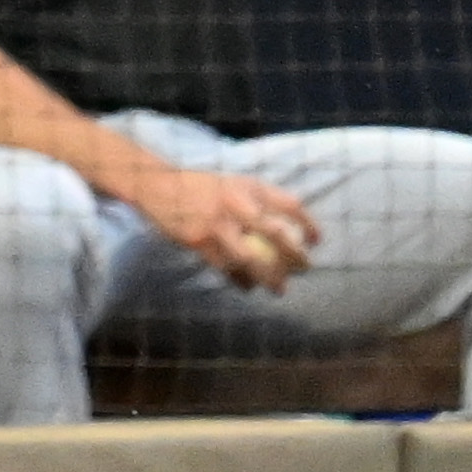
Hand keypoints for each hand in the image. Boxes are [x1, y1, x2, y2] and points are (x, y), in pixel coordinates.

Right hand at [131, 161, 318, 293]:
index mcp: (247, 186)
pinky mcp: (198, 241)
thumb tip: (291, 226)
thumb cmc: (200, 187)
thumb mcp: (232, 183)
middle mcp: (234, 202)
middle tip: (304, 268)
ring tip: (279, 288)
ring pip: (251, 259)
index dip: (308, 225)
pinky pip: (226, 268)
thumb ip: (258, 199)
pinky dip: (240, 280)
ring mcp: (215, 223)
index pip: (289, 205)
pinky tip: (247, 286)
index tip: (316, 242)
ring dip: (270, 278)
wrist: (156, 185)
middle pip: (276, 234)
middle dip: (295, 256)